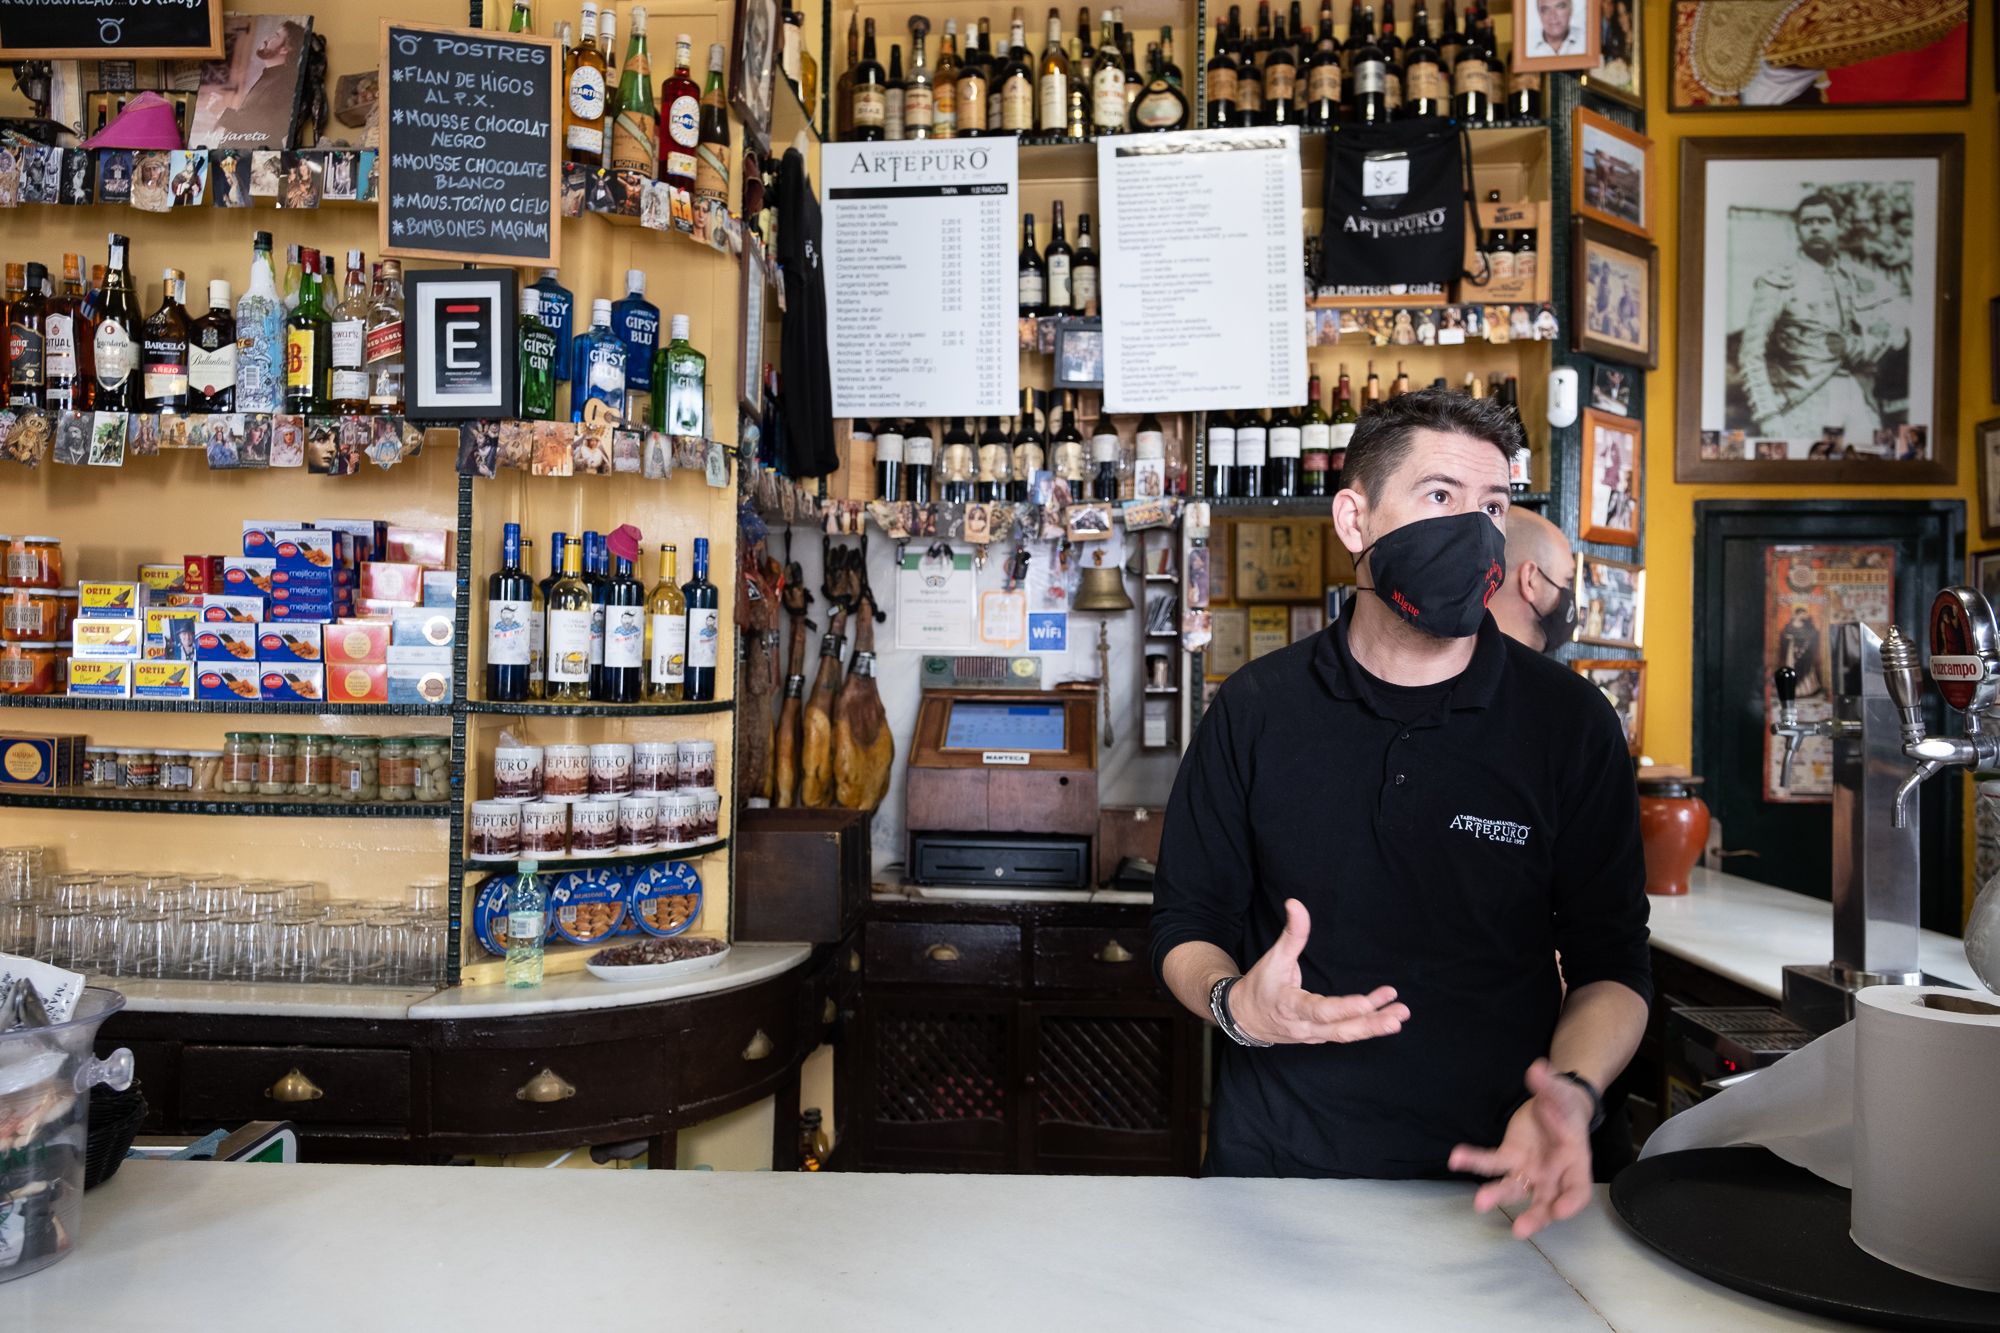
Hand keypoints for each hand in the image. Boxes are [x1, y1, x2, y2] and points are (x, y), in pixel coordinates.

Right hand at [1228, 899, 1409, 1045]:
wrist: (1244, 1017)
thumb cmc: (1261, 985)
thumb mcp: (1274, 958)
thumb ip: (1291, 933)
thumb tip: (1295, 903)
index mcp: (1290, 1006)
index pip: (1320, 1011)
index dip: (1344, 1008)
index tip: (1367, 1002)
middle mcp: (1303, 1027)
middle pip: (1340, 1030)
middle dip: (1371, 1023)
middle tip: (1398, 1014)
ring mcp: (1312, 1036)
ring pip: (1346, 1035)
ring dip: (1374, 1026)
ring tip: (1400, 1014)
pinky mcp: (1319, 1038)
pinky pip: (1344, 1034)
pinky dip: (1366, 1027)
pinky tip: (1387, 1017)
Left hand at [1449, 1060, 1595, 1238]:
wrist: (1556, 1104)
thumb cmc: (1565, 1105)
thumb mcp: (1561, 1091)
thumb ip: (1549, 1084)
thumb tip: (1536, 1070)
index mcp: (1576, 1162)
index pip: (1578, 1189)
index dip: (1571, 1203)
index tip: (1560, 1212)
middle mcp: (1553, 1174)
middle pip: (1546, 1202)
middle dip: (1535, 1217)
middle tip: (1520, 1229)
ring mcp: (1530, 1170)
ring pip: (1515, 1189)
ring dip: (1498, 1195)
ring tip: (1479, 1203)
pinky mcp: (1510, 1158)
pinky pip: (1491, 1163)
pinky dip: (1474, 1162)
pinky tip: (1456, 1159)